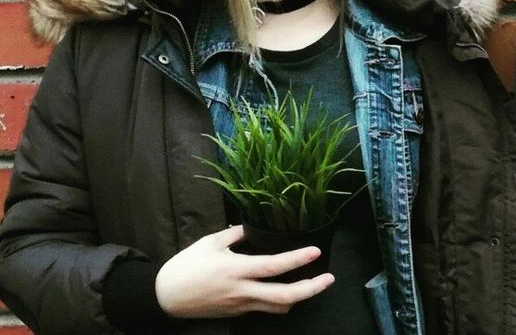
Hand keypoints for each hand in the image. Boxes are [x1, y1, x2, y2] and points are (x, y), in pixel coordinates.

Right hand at [155, 225, 333, 318]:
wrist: (164, 297)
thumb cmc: (187, 265)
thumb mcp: (211, 242)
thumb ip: (236, 233)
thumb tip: (255, 224)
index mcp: (236, 270)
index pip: (273, 267)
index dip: (297, 260)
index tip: (315, 252)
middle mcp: (242, 291)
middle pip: (284, 297)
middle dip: (310, 289)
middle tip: (329, 278)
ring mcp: (240, 305)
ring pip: (277, 307)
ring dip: (299, 298)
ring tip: (314, 284)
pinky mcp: (236, 313)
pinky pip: (264, 309)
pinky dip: (281, 302)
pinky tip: (288, 291)